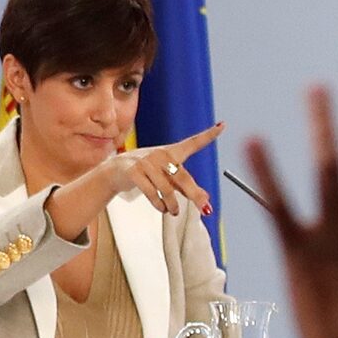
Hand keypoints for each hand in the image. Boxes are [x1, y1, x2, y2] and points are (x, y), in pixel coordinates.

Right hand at [100, 123, 224, 216]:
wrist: (115, 171)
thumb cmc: (146, 172)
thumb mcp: (167, 177)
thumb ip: (186, 187)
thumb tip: (206, 200)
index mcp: (171, 152)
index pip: (193, 142)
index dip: (208, 135)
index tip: (222, 126)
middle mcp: (161, 154)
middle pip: (183, 177)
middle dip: (195, 195)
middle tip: (205, 208)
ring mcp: (146, 162)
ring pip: (167, 189)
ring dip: (173, 204)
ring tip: (174, 211)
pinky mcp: (134, 172)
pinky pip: (152, 193)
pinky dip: (159, 205)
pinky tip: (162, 209)